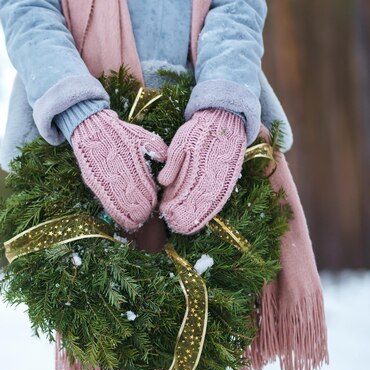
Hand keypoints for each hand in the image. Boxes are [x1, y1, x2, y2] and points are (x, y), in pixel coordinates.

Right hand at [71, 109, 167, 231]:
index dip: (150, 201)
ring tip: (134, 224)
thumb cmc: (121, 133)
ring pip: (118, 204)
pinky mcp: (93, 181)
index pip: (144, 188)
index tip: (154, 208)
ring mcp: (104, 178)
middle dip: (140, 211)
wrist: (93, 127)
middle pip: (132, 200)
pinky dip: (113, 211)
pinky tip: (119, 218)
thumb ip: (157, 149)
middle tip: (146, 220)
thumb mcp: (143, 136)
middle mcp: (118, 172)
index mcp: (132, 162)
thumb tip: (167, 161)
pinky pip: (105, 201)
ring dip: (127, 215)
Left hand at [157, 108, 246, 234]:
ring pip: (209, 203)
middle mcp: (211, 176)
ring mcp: (222, 178)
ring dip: (198, 217)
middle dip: (185, 216)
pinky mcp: (229, 178)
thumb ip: (173, 163)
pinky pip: (220, 197)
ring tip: (186, 228)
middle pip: (197, 202)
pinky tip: (203, 218)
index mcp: (197, 167)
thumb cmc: (198, 131)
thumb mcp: (182, 142)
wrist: (223, 119)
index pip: (185, 193)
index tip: (166, 216)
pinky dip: (211, 209)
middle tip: (175, 227)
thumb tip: (162, 182)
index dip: (176, 206)